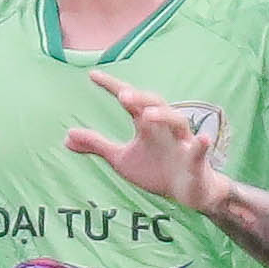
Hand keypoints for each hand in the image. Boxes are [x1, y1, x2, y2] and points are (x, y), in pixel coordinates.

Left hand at [66, 68, 229, 211]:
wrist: (188, 192)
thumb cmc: (156, 170)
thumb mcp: (121, 159)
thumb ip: (96, 145)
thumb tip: (66, 137)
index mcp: (146, 124)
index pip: (129, 100)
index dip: (112, 86)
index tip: (92, 75)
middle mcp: (165, 127)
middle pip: (155, 103)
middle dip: (140, 97)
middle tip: (121, 96)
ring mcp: (183, 142)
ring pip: (178, 121)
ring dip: (164, 116)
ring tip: (146, 116)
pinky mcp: (196, 161)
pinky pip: (199, 150)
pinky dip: (201, 144)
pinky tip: (201, 140)